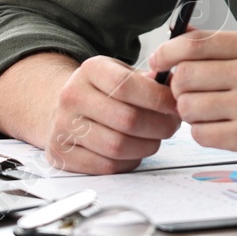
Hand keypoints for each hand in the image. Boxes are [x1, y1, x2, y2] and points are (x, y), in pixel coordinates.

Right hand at [41, 55, 180, 174]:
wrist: (63, 107)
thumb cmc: (102, 91)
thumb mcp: (122, 73)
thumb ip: (150, 80)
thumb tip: (175, 89)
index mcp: (91, 70)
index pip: (126, 85)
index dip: (158, 98)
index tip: (175, 105)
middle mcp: (72, 96)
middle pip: (127, 119)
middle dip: (159, 126)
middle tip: (172, 126)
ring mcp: (63, 126)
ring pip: (117, 146)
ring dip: (146, 146)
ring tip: (154, 139)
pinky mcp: (61, 154)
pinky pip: (106, 166)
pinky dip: (128, 162)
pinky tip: (134, 152)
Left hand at [148, 30, 236, 176]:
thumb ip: (225, 46)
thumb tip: (180, 34)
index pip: (195, 42)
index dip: (167, 51)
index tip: (158, 61)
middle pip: (184, 76)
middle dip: (178, 88)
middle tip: (189, 94)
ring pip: (188, 107)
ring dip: (191, 113)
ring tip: (211, 113)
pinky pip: (200, 134)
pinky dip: (204, 133)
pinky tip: (222, 129)